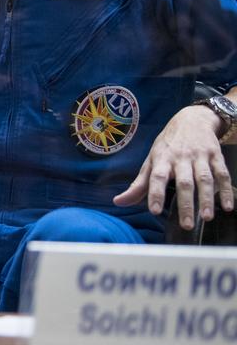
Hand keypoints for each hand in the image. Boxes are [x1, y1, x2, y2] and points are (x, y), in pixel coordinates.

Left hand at [114, 105, 233, 228]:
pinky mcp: (216, 155)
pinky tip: (228, 206)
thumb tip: (118, 202)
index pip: (157, 177)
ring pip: (205, 179)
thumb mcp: (150, 161)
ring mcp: (200, 156)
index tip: (155, 210)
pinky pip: (223, 174)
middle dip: (186, 204)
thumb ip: (138, 185)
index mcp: (162, 159)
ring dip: (207, 199)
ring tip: (207, 217)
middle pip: (184, 182)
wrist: (192, 119)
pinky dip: (226, 190)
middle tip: (186, 225)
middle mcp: (181, 157)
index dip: (155, 193)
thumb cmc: (167, 145)